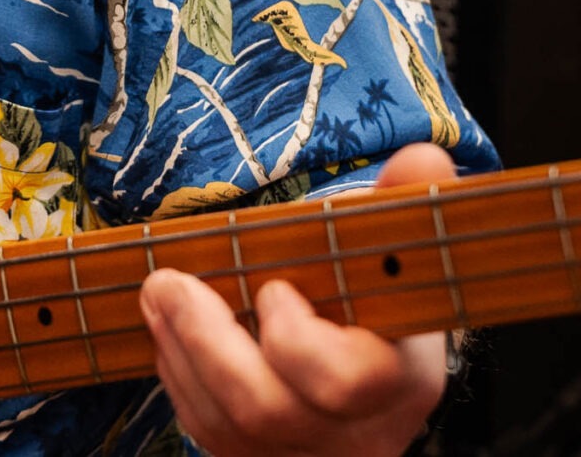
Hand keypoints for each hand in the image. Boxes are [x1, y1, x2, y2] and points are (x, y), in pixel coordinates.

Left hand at [139, 142, 459, 456]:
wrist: (367, 382)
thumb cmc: (378, 307)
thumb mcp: (398, 260)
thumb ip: (403, 206)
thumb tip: (422, 153)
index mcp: (398, 381)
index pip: (345, 381)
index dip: (295, 340)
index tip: (274, 288)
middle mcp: (353, 434)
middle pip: (268, 410)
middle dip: (207, 342)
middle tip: (169, 283)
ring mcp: (302, 455)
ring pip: (227, 427)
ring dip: (180, 352)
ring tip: (158, 293)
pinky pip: (207, 433)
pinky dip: (179, 378)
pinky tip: (168, 330)